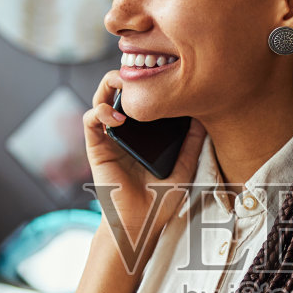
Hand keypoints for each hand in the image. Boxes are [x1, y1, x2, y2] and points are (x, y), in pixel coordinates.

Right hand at [84, 68, 206, 256]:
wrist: (140, 223)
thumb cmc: (160, 201)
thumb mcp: (184, 168)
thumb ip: (192, 143)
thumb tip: (203, 116)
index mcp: (145, 131)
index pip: (144, 97)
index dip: (148, 80)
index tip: (163, 69)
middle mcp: (126, 130)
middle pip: (121, 89)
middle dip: (127, 72)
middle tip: (141, 68)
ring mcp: (109, 136)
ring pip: (101, 96)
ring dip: (109, 84)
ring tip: (123, 83)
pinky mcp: (96, 147)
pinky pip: (90, 120)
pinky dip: (99, 111)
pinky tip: (116, 118)